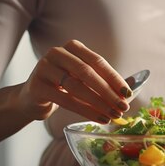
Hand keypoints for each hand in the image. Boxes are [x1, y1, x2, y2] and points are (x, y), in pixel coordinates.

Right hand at [17, 39, 131, 123]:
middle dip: (108, 92)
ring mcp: (44, 67)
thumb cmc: (63, 87)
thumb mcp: (83, 80)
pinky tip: (99, 118)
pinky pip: (65, 99)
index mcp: (73, 47)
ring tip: (113, 115)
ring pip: (77, 87)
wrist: (31, 98)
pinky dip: (85, 110)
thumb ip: (105, 81)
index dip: (114, 78)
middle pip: (88, 73)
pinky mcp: (36, 86)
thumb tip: (132, 88)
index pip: (98, 61)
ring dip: (99, 103)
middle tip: (123, 107)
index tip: (128, 93)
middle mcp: (57, 53)